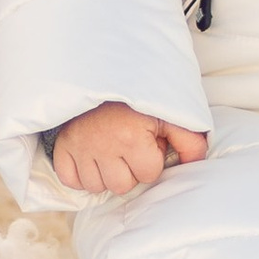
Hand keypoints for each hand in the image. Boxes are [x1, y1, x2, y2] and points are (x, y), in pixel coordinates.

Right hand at [50, 102, 210, 194]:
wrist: (104, 71)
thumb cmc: (141, 98)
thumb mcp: (172, 115)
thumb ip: (191, 142)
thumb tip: (196, 166)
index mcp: (131, 138)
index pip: (149, 174)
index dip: (152, 158)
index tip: (147, 140)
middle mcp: (102, 146)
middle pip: (122, 186)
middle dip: (130, 169)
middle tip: (128, 145)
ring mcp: (80, 147)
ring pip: (97, 186)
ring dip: (106, 173)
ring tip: (111, 150)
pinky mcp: (63, 146)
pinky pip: (71, 179)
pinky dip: (81, 174)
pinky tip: (92, 158)